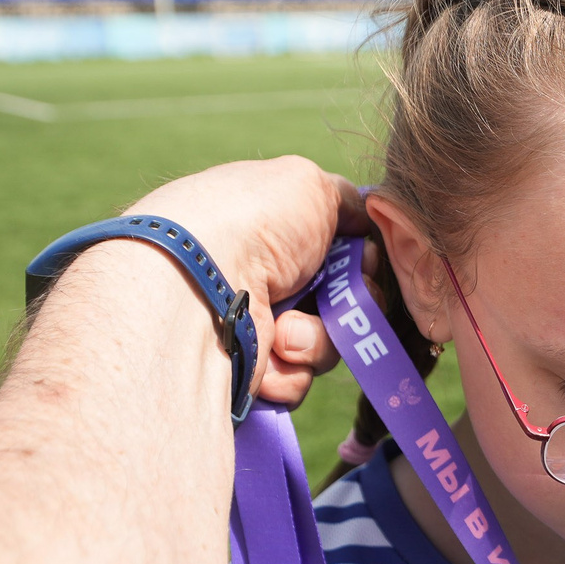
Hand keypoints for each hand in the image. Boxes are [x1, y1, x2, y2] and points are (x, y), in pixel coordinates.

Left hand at [123, 157, 363, 406]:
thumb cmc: (257, 221)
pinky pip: (298, 379)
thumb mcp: (309, 184)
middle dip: (352, 303)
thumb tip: (361, 216)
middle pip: (343, 302)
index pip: (340, 252)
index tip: (363, 259)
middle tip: (342, 300)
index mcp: (276, 230)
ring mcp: (257, 324)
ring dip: (318, 339)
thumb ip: (343, 198)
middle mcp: (265, 275)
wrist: (201, 282)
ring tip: (284, 333)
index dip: (360, 260)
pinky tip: (270, 354)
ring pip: (327, 345)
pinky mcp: (249, 370)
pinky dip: (291, 369)